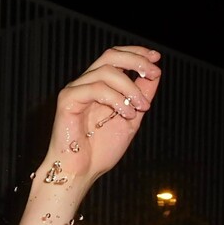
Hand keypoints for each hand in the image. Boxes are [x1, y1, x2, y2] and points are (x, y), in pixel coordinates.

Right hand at [46, 46, 161, 181]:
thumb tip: (155, 74)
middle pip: (110, 56)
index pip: (115, 57)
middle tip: (153, 73)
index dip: (136, 53)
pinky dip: (115, 99)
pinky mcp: (67, 100)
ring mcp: (75, 90)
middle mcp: (85, 84)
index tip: (156, 58)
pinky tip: (125, 114)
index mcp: (99, 86)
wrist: (81, 172)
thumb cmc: (100, 150)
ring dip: (130, 88)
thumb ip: (140, 97)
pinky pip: (95, 88)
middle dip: (136, 60)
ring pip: (106, 72)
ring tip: (141, 108)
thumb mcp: (130, 119)